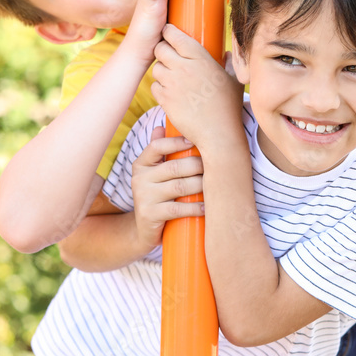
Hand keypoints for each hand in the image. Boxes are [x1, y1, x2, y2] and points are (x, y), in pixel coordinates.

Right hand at [131, 126, 204, 251]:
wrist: (143, 231)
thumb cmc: (157, 196)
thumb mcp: (154, 173)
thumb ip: (159, 151)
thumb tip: (162, 125)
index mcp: (141, 164)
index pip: (157, 147)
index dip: (177, 142)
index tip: (196, 142)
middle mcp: (139, 179)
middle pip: (174, 167)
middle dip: (198, 166)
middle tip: (217, 166)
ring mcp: (143, 198)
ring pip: (179, 187)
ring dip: (201, 186)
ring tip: (215, 185)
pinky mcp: (150, 215)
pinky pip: (177, 208)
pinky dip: (195, 207)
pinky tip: (207, 207)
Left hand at [152, 25, 243, 146]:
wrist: (218, 134)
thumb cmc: (229, 107)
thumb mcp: (234, 81)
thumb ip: (229, 64)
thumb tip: (227, 54)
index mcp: (201, 58)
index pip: (174, 35)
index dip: (168, 32)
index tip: (169, 34)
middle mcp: (184, 67)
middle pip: (160, 49)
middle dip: (162, 51)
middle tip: (169, 57)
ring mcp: (172, 84)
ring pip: (156, 68)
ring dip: (162, 71)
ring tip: (173, 78)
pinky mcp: (165, 99)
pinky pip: (154, 86)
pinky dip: (160, 88)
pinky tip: (172, 93)